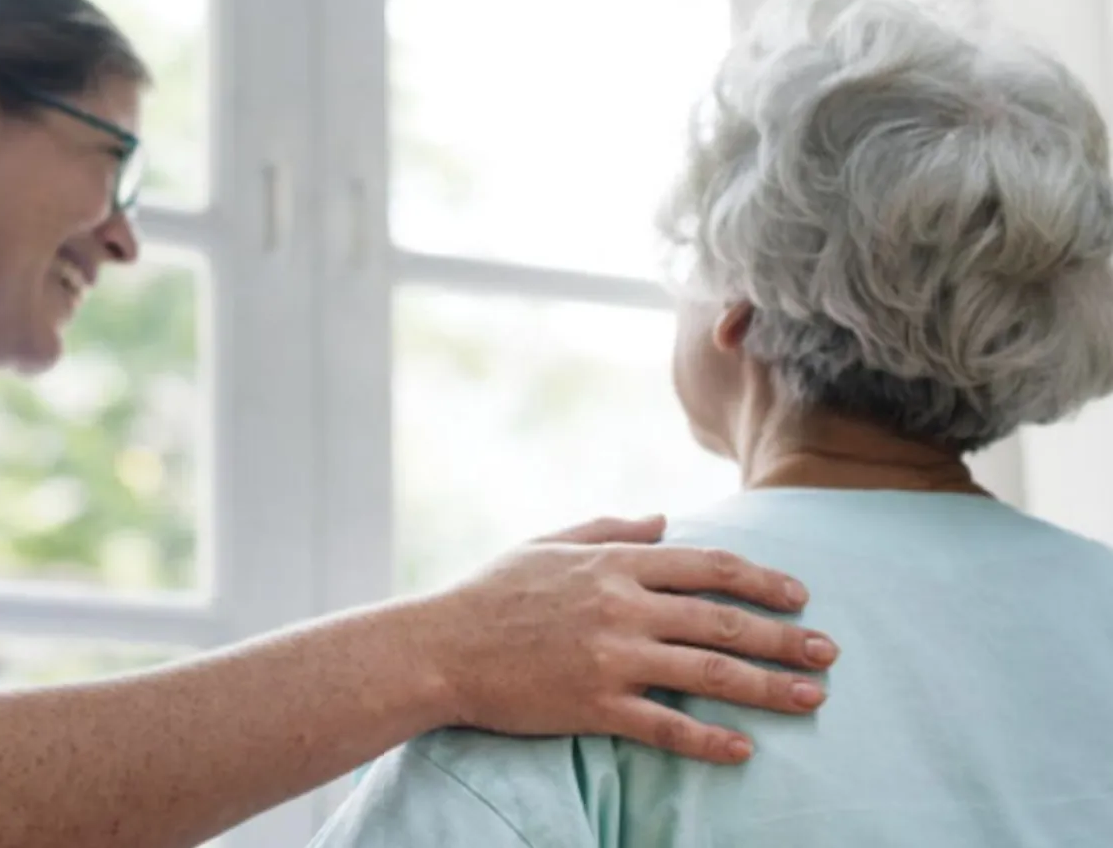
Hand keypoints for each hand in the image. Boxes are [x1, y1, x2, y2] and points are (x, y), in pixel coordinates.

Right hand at [418, 516, 836, 763]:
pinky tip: (743, 749)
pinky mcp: (594, 704)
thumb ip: (609, 528)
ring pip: (708, 672)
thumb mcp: (548, 543)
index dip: (762, 578)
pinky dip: (708, 739)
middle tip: (829, 651)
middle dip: (784, 636)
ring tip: (812, 697)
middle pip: (723, 619)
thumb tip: (664, 520)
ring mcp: (610, 657)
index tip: (798, 594)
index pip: (708, 566)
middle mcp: (622, 606)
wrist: (439, 646)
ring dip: (768, 687)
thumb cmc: (490, 592)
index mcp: (614, 563)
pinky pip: (664, 725)